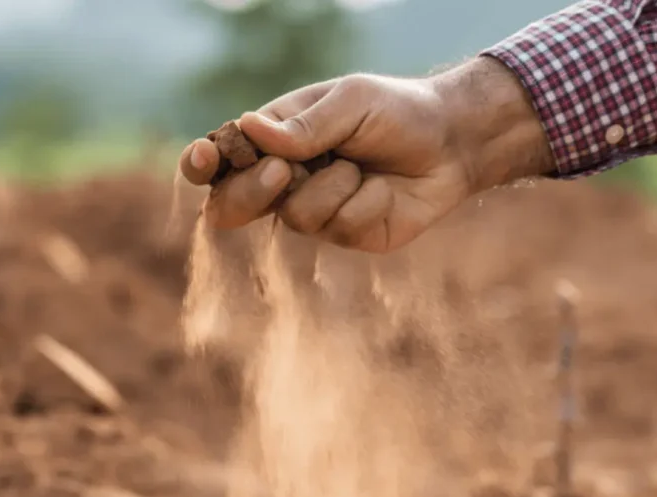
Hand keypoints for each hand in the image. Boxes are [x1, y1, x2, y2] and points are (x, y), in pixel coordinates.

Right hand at [178, 56, 554, 252]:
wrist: (453, 145)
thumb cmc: (398, 112)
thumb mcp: (352, 103)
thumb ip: (305, 125)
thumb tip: (249, 129)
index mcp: (276, 137)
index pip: (222, 157)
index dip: (203, 164)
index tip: (202, 159)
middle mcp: (286, 178)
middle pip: (233, 203)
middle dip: (253, 192)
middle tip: (283, 172)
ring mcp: (314, 211)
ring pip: (293, 218)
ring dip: (332, 188)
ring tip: (362, 168)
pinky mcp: (346, 234)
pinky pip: (338, 228)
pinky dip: (365, 204)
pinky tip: (383, 190)